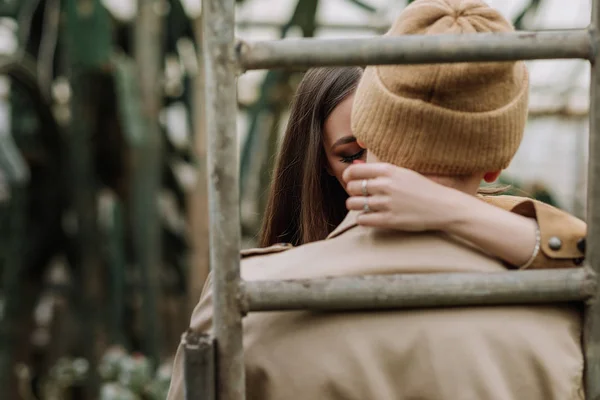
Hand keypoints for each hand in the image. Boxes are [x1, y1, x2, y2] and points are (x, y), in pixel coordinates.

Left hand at [342, 162, 466, 230]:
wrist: (444, 207)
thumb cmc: (423, 189)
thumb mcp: (403, 173)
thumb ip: (379, 171)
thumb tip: (354, 165)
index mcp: (388, 170)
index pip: (354, 171)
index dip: (348, 176)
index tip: (350, 181)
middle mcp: (385, 185)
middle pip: (352, 188)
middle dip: (353, 192)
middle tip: (361, 195)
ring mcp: (386, 203)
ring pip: (353, 204)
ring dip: (355, 206)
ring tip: (363, 206)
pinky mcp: (389, 220)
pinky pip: (362, 219)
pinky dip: (362, 218)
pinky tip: (369, 216)